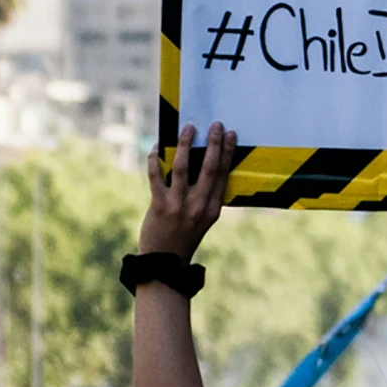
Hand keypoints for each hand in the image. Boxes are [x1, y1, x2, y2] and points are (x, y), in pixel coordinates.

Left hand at [141, 123, 235, 260]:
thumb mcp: (204, 219)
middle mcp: (198, 206)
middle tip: (216, 125)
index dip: (227, 153)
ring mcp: (178, 206)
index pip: (223, 175)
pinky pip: (156, 176)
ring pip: (183, 168)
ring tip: (188, 129)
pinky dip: (155, 159)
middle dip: (214, 144)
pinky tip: (157, 146)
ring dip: (186, 145)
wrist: (164, 261)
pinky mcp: (159, 206)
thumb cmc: (184, 235)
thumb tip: (206, 163)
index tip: (231, 134)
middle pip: (209, 169)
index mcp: (212, 209)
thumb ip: (206, 196)